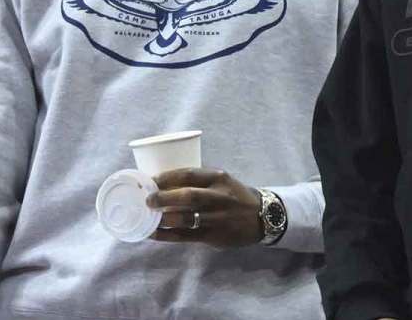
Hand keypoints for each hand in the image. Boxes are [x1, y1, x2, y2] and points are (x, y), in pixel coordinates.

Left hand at [146, 167, 263, 247]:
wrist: (263, 216)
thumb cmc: (233, 196)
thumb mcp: (222, 181)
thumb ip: (198, 181)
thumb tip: (161, 182)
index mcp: (218, 178)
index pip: (188, 174)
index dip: (166, 177)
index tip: (150, 180)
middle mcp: (219, 197)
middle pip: (188, 196)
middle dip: (164, 198)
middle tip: (148, 200)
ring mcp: (218, 218)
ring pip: (187, 219)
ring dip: (164, 219)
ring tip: (148, 219)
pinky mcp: (215, 236)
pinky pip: (187, 236)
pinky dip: (168, 235)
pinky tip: (154, 234)